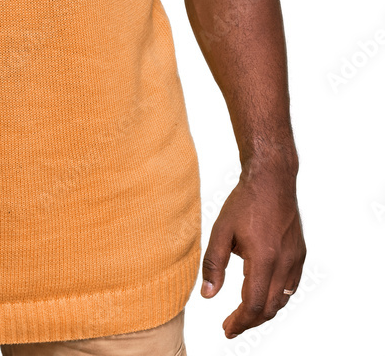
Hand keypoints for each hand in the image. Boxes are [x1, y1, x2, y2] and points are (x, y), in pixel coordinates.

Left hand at [200, 161, 305, 338]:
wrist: (272, 179)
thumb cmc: (245, 202)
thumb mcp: (221, 230)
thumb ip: (214, 264)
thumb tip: (208, 296)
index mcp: (264, 258)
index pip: (254, 305)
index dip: (240, 322)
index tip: (226, 328)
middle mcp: (284, 263)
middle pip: (270, 308)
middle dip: (250, 321)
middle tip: (231, 326)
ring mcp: (295, 258)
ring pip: (283, 299)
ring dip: (264, 311)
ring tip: (245, 314)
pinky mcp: (300, 253)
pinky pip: (291, 285)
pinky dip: (277, 297)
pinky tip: (264, 294)